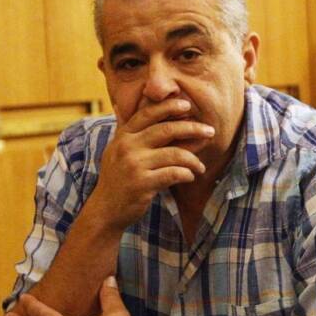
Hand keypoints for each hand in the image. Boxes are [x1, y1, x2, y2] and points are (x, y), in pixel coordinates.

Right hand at [88, 98, 214, 229]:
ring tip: (200, 166)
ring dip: (193, 159)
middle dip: (192, 128)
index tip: (187, 105)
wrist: (105, 210)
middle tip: (210, 131)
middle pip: (166, 130)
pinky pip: (173, 174)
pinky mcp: (142, 184)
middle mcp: (127, 147)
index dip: (169, 107)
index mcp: (123, 136)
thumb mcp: (116, 151)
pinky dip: (186, 174)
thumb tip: (129, 108)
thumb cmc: (117, 179)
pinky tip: (190, 176)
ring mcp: (134, 165)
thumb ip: (126, 131)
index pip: (148, 113)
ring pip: (174, 153)